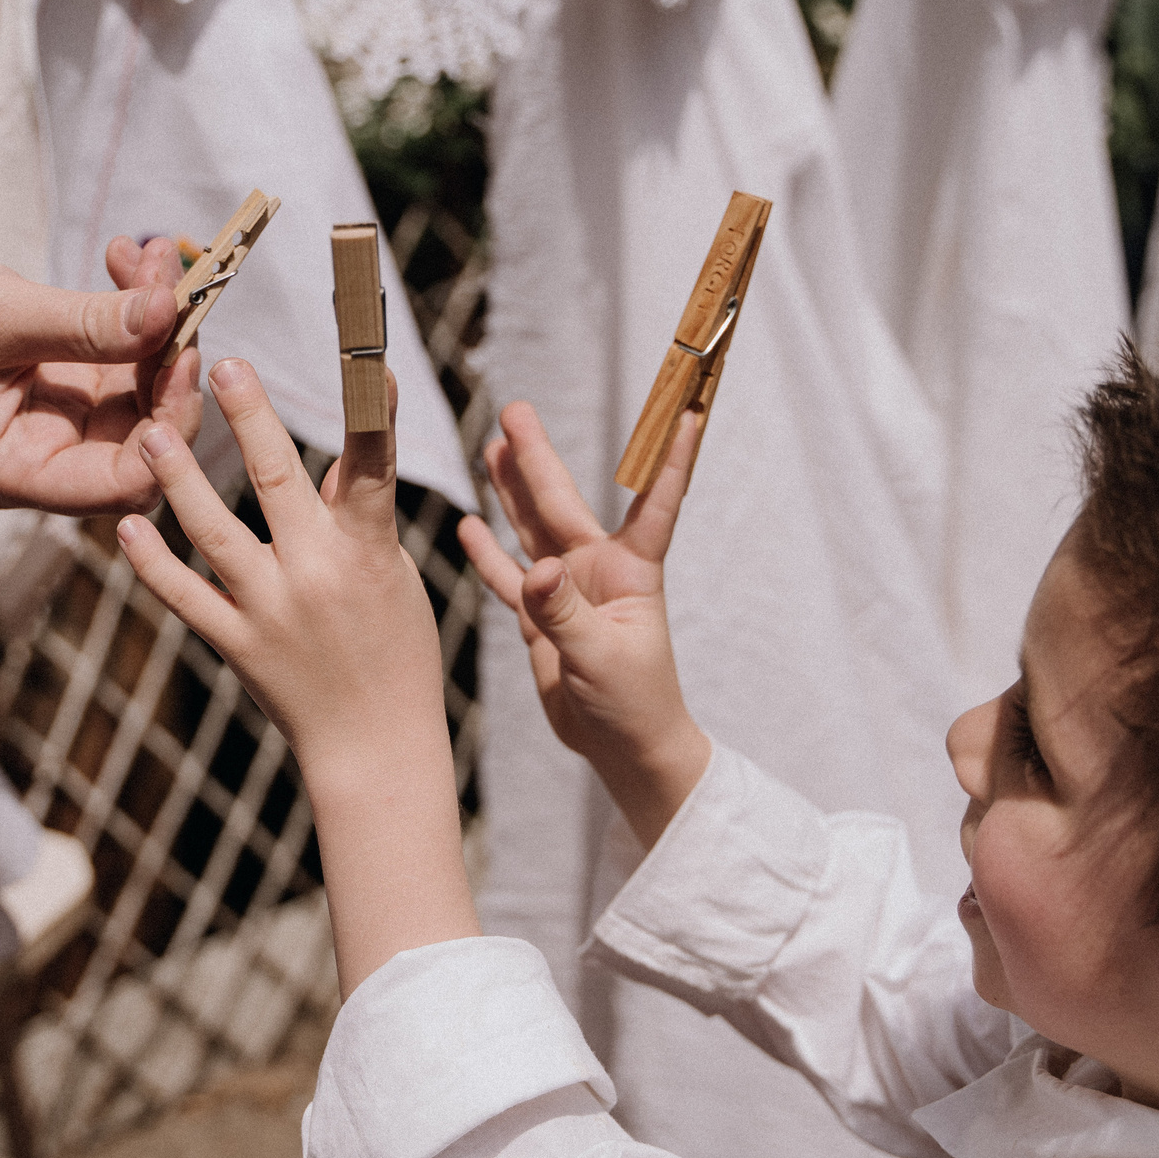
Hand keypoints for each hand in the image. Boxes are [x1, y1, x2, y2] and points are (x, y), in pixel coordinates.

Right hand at [0, 233, 206, 516]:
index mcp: (14, 473)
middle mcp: (42, 460)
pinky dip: (132, 310)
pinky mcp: (61, 384)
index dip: (168, 428)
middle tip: (181, 289)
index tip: (181, 354)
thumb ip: (88, 323)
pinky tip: (131, 256)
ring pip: (141, 389)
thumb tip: (172, 312)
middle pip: (146, 437)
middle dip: (169, 361)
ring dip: (158, 321)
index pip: (124, 483)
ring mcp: (56, 423)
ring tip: (158, 252)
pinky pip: (119, 356)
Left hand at [115, 358, 475, 992]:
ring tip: (147, 430)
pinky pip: (185, 597)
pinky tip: (122, 526)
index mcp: (366, 550)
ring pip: (214, 533)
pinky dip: (152, 564)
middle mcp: (315, 574)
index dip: (370, 406)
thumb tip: (330, 458)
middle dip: (250, 418)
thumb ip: (354, 517)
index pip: (370, 462)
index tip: (365, 353)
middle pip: (277, 480)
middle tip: (221, 361)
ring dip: (177, 480)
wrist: (374, 747)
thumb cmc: (396, 654)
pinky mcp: (237, 645)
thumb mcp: (392, 576)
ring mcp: (271, 611)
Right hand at [458, 401, 711, 846]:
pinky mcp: (542, 620)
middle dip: (539, 458)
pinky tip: (471, 524)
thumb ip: (565, 614)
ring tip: (492, 444)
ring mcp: (567, 592)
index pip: (654, 502)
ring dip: (513, 491)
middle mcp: (598, 571)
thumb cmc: (635, 705)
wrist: (624, 748)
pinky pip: (509, 579)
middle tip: (515, 410)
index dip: (670, 458)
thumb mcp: (602, 659)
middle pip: (563, 504)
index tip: (687, 408)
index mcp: (632, 572)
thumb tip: (538, 571)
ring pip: (534, 530)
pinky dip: (491, 554)